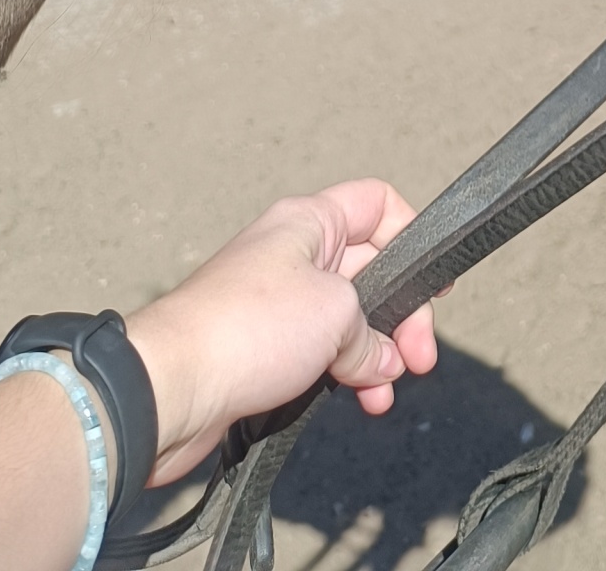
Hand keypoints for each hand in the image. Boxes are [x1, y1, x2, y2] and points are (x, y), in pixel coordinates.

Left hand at [124, 180, 438, 482]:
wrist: (170, 389)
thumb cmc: (247, 328)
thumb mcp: (336, 314)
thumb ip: (373, 333)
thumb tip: (383, 361)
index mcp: (309, 223)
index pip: (378, 204)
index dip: (413, 236)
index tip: (435, 285)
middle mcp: (294, 256)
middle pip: (372, 271)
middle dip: (402, 316)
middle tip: (418, 358)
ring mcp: (278, 306)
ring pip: (348, 322)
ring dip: (376, 355)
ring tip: (385, 390)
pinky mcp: (264, 352)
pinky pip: (320, 357)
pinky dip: (346, 376)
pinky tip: (360, 400)